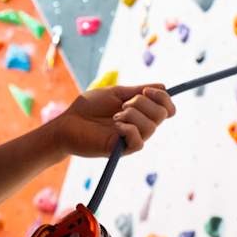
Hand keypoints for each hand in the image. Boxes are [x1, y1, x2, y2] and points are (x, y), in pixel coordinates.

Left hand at [47, 84, 176, 157]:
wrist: (69, 122)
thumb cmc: (89, 107)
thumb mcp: (116, 93)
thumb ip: (138, 91)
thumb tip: (164, 87)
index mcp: (141, 112)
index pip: (167, 108)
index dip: (163, 97)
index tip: (146, 90)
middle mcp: (140, 126)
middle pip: (162, 115)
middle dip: (143, 103)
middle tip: (123, 104)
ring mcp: (131, 138)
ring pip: (151, 127)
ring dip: (133, 114)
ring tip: (115, 115)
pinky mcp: (122, 150)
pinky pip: (139, 142)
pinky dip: (129, 129)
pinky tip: (116, 125)